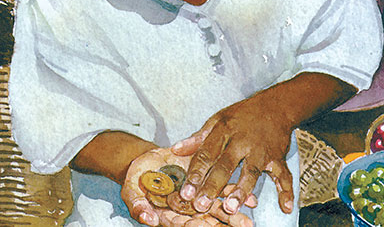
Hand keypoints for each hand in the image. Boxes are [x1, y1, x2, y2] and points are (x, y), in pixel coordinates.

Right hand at [122, 147, 256, 226]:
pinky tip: (252, 199)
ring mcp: (198, 197)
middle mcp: (187, 210)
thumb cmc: (136, 181)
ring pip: (218, 206)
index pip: (184, 224)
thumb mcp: (131, 192)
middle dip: (224, 223)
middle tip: (243, 226)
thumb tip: (148, 219)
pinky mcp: (206, 180)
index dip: (196, 225)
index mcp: (170, 216)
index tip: (206, 226)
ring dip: (235, 212)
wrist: (146, 162)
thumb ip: (138, 206)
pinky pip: (223, 188)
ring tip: (250, 219)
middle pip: (207, 220)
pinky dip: (236, 193)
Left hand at [171, 98, 296, 215]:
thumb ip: (198, 138)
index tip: (185, 191)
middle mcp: (242, 141)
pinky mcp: (278, 157)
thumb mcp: (218, 119)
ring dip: (241, 190)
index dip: (195, 173)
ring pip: (251, 172)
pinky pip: (283, 175)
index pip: (207, 153)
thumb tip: (175, 150)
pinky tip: (285, 207)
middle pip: (225, 165)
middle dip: (212, 185)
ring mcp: (261, 150)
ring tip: (232, 208)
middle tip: (201, 204)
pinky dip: (286, 191)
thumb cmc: (243, 115)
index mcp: (224, 131)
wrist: (276, 105)